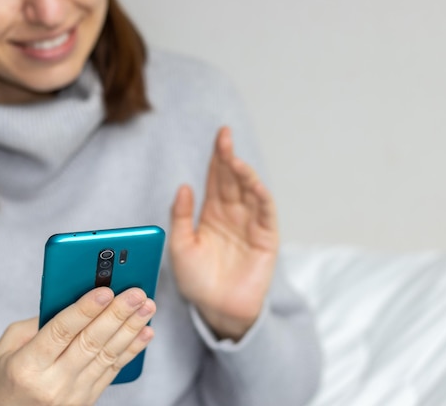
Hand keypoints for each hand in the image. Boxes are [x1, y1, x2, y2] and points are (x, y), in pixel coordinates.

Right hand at [0, 287, 155, 405]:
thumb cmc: (1, 380)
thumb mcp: (6, 347)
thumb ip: (39, 323)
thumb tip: (77, 300)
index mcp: (26, 366)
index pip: (61, 331)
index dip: (85, 309)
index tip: (105, 290)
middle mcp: (52, 384)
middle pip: (90, 342)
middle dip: (117, 314)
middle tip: (137, 292)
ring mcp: (72, 396)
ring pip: (107, 356)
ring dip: (131, 329)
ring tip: (147, 307)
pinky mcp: (86, 402)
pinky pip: (112, 371)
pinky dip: (131, 350)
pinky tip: (144, 332)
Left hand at [169, 126, 278, 340]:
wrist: (216, 310)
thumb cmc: (197, 281)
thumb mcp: (180, 246)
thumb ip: (181, 217)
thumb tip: (184, 186)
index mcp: (212, 214)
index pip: (217, 179)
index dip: (218, 157)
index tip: (219, 136)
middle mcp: (232, 215)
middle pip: (232, 180)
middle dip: (228, 157)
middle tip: (224, 136)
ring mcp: (250, 225)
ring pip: (249, 192)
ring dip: (244, 174)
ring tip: (234, 160)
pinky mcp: (266, 239)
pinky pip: (265, 213)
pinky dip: (261, 197)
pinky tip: (254, 184)